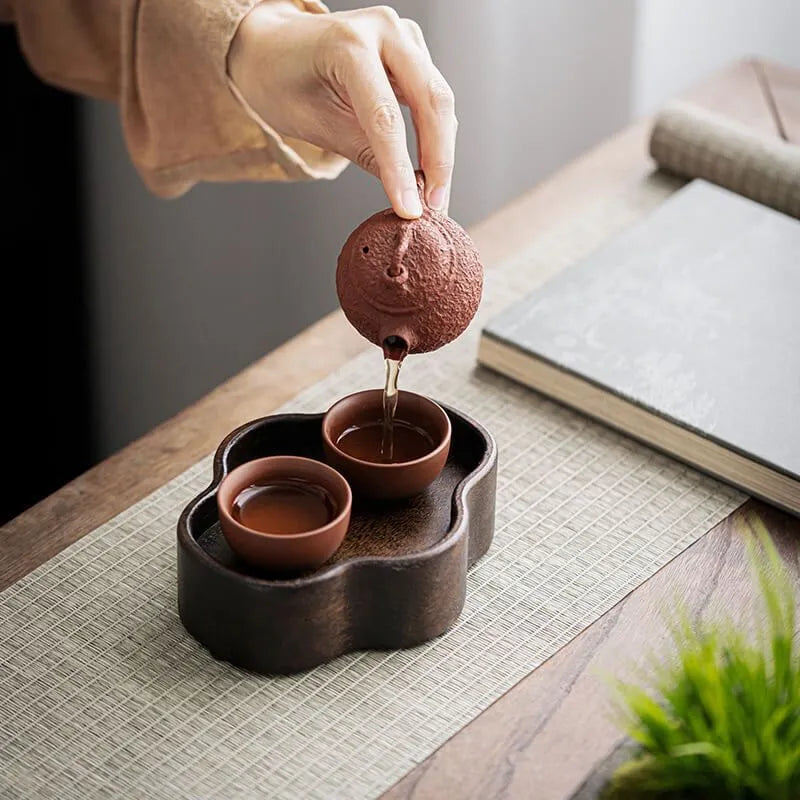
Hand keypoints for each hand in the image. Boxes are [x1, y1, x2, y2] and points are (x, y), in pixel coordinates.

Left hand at [228, 2, 456, 217]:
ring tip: (433, 194)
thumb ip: (363, 153)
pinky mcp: (411, 47)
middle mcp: (382, 30)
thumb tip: (404, 193)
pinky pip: (433, 96)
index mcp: (347, 44)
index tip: (409, 208)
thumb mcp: (315, 124)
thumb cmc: (281, 80)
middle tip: (434, 204)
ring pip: (439, 99)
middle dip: (438, 160)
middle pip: (430, 100)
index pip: (384, 117)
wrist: (271, 44)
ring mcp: (401, 34)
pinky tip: (429, 166)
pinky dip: (436, 133)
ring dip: (442, 150)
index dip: (399, 168)